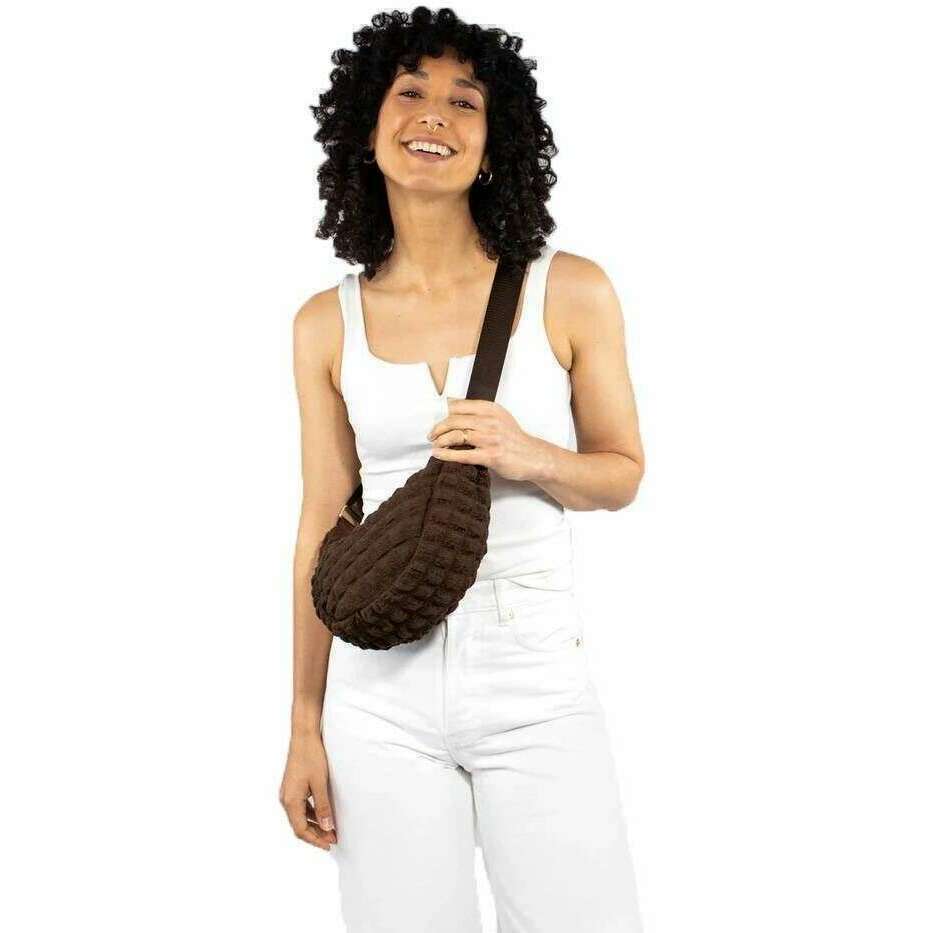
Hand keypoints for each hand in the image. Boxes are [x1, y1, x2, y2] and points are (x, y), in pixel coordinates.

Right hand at [279, 731, 336, 849]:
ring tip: (330, 829)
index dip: (315, 840)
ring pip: (300, 817)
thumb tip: (327, 828)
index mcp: (290, 801)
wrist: (304, 737)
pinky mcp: (292, 787)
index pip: (301, 830)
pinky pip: (301, 807)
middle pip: (299, 825)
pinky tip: (323, 815)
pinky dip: (311, 814)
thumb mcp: (320, 783)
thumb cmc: (311, 757)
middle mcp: (286, 799)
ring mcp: (288, 793)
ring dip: (314, 825)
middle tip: (333, 839)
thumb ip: (323, 807)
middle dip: (316, 834)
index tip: (329, 844)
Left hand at [427, 398, 552, 482]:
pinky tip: (439, 455)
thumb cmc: (514, 440)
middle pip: (454, 420)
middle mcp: (490, 421)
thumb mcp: (499, 418)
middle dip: (438, 427)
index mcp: (491, 409)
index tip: (436, 419)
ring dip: (440, 440)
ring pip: (456, 435)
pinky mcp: (491, 456)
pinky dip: (447, 454)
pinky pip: (463, 454)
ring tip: (435, 444)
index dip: (443, 412)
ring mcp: (490, 439)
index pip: (459, 405)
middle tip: (432, 434)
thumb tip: (452, 406)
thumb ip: (479, 412)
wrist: (534, 457)